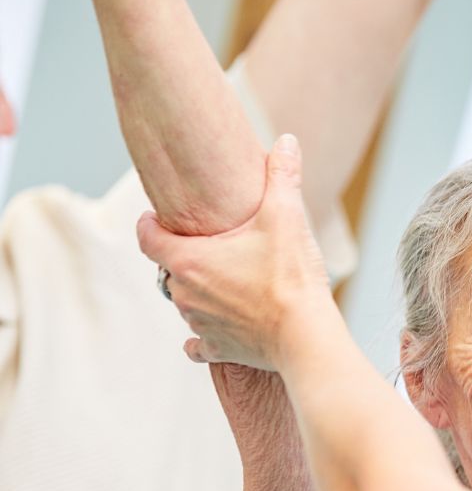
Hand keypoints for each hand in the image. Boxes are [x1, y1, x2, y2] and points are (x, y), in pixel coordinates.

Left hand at [137, 135, 333, 370]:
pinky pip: (198, 345)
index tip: (159, 217)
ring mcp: (200, 324)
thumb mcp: (287, 217)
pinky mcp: (220, 349)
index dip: (150, 224)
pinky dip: (202, 338)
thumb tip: (287, 142)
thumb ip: (283, 175)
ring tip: (222, 281)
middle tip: (208, 247)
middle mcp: (185, 294)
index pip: (147, 237)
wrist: (305, 336)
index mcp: (188, 260)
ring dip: (198, 292)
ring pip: (185, 303)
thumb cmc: (290, 277)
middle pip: (168, 270)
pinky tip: (214, 327)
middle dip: (183, 257)